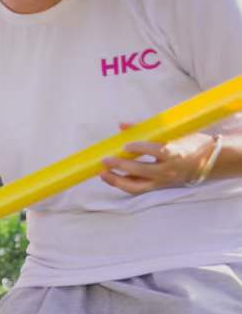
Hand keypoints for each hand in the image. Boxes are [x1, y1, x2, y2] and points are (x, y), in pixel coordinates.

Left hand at [101, 127, 218, 195]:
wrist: (209, 162)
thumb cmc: (191, 144)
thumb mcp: (174, 133)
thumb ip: (147, 130)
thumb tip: (122, 125)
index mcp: (175, 153)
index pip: (154, 151)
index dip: (139, 147)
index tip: (126, 144)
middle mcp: (168, 169)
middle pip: (141, 170)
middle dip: (121, 165)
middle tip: (106, 160)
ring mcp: (163, 181)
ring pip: (136, 185)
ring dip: (117, 180)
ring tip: (103, 173)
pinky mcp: (159, 187)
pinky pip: (138, 188)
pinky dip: (124, 184)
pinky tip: (112, 178)